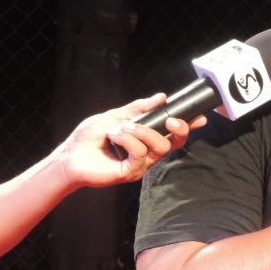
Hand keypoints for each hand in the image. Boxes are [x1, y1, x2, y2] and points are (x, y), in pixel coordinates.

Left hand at [58, 93, 206, 187]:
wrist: (70, 154)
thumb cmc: (89, 137)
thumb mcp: (115, 115)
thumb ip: (138, 108)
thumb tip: (161, 97)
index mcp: (145, 138)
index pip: (172, 133)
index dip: (188, 125)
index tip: (199, 117)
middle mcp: (147, 152)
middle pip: (174, 143)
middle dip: (177, 129)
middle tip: (169, 121)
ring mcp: (141, 164)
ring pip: (159, 147)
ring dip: (141, 132)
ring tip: (122, 128)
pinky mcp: (131, 172)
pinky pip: (141, 155)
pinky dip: (129, 141)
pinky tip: (115, 137)